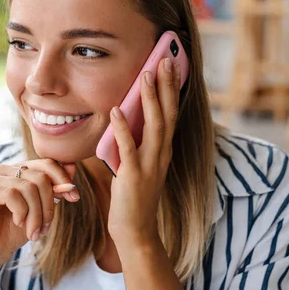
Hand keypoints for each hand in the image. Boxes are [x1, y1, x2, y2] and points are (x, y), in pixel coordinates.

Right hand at [0, 159, 79, 267]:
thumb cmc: (13, 232)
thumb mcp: (40, 209)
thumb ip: (54, 188)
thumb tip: (72, 166)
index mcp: (17, 170)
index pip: (46, 163)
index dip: (63, 179)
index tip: (75, 197)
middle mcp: (2, 170)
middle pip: (40, 177)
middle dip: (48, 205)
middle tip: (46, 228)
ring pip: (28, 187)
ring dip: (36, 214)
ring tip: (34, 232)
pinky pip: (12, 194)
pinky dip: (21, 212)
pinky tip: (19, 224)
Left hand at [108, 57, 180, 244]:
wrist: (136, 229)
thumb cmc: (135, 196)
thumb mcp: (140, 164)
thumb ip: (137, 142)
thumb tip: (125, 117)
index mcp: (163, 149)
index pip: (170, 113)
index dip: (171, 89)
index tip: (170, 65)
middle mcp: (162, 153)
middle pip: (167, 113)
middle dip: (167, 86)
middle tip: (165, 60)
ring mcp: (150, 164)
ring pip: (154, 126)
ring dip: (151, 99)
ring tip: (146, 75)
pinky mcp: (134, 175)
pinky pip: (128, 147)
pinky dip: (123, 128)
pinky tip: (117, 110)